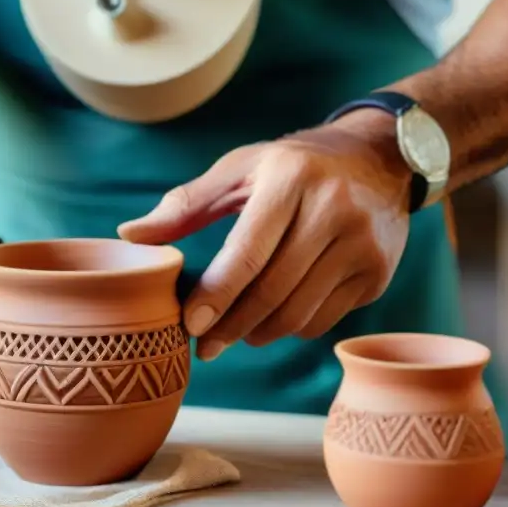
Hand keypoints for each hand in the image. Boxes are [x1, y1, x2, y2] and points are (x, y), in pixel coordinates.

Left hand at [118, 112, 411, 360]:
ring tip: (235, 334)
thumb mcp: (240, 168)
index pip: (248, 252)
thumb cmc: (292, 165)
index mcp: (290, 179)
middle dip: (231, 326)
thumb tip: (129, 235)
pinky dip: (291, 327)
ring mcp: (362, 245)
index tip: (189, 325)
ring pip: (298, 313)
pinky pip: (324, 319)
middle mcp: (334, 210)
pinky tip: (274, 318)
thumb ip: (185, 204)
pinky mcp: (377, 273)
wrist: (378, 159)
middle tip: (203, 346)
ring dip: (258, 333)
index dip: (216, 295)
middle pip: (272, 291)